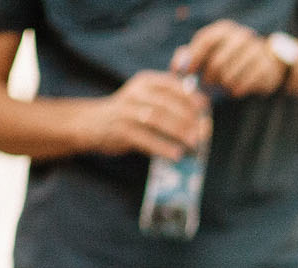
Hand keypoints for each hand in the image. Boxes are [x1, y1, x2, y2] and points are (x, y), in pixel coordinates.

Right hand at [78, 71, 208, 158]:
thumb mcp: (148, 98)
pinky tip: (176, 155)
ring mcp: (125, 111)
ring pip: (156, 118)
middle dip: (187, 118)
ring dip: (178, 131)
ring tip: (193, 143)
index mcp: (146, 82)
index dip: (190, 96)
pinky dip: (162, 147)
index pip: (171, 85)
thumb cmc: (130, 113)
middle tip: (203, 132)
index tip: (205, 108)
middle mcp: (135, 93)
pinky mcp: (119, 130)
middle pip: (166, 103)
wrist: (92, 123)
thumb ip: (172, 100)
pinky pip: (144, 138)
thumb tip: (205, 114)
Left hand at [179, 22, 288, 97]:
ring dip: (222, 86)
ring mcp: (256, 52)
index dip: (195, 58)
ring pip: (231, 76)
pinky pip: (245, 84)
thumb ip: (188, 57)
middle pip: (218, 62)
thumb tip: (176, 69)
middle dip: (209, 78)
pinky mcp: (266, 69)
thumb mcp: (207, 54)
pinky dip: (236, 90)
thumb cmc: (227, 59)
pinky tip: (234, 91)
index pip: (206, 41)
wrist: (262, 62)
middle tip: (206, 86)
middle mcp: (241, 37)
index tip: (188, 73)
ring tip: (221, 87)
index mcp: (224, 29)